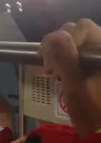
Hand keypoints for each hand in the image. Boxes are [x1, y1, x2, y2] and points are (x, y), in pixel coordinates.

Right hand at [40, 19, 100, 134]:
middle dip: (60, 46)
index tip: (46, 60)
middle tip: (49, 68)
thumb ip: (65, 58)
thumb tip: (55, 35)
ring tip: (54, 72)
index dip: (61, 39)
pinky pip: (83, 53)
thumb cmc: (93, 114)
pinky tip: (62, 74)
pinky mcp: (98, 68)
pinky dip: (70, 60)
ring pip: (81, 42)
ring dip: (63, 53)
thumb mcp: (75, 87)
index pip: (83, 28)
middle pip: (81, 32)